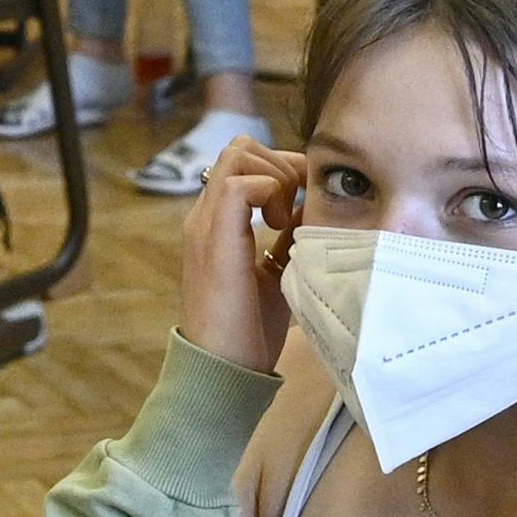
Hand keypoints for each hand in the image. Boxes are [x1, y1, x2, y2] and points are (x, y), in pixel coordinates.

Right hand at [177, 141, 307, 372]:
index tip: (307, 198)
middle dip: (281, 163)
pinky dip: (268, 192)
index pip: (245, 162)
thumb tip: (311, 209)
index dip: (282, 168)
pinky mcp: (213, 238)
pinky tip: (277, 225)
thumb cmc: (249, 331)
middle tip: (298, 202)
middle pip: (241, 148)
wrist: (223, 368)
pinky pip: (238, 184)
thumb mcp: (278, 272)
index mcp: (218, 223)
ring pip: (238, 155)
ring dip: (275, 175)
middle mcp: (206, 216)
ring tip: (284, 217)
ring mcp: (205, 224)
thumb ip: (288, 238)